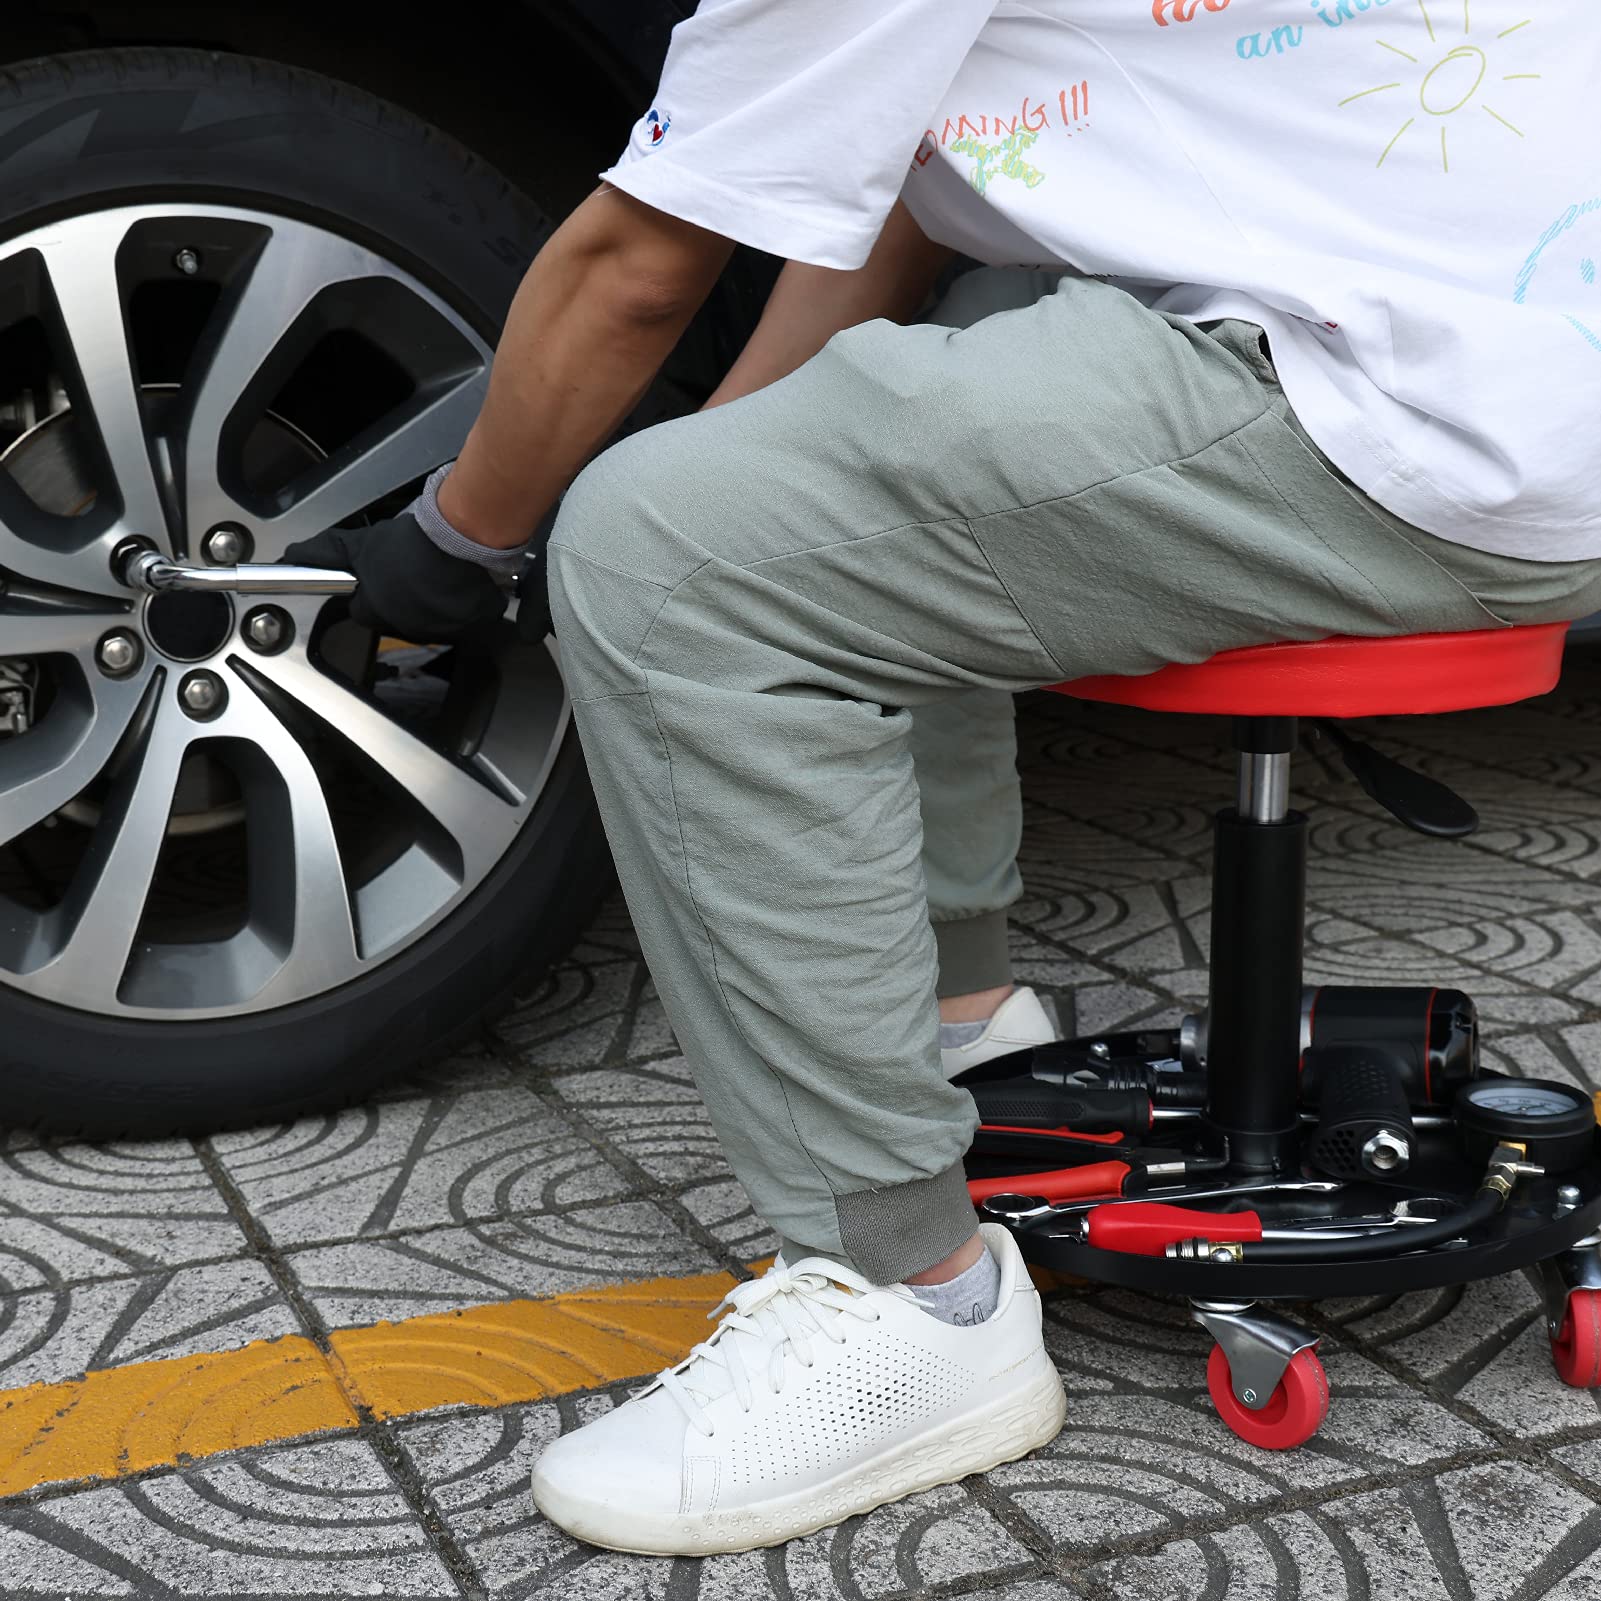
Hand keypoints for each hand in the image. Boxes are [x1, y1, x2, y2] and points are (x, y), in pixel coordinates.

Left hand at [283, 514, 506, 644]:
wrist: (460, 543)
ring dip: (431, 605)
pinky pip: (463, 622)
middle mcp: (405, 628)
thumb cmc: (411, 546)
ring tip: (438, 577)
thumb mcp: (360, 543)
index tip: (380, 578)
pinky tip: (460, 585)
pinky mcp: (470, 628)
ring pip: (430, 622)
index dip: (370, 592)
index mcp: (376, 613)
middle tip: (411, 573)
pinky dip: (461, 607)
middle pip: (397, 618)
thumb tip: (291, 556)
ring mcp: (439, 632)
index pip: (364, 612)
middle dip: (402, 600)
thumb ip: (325, 552)